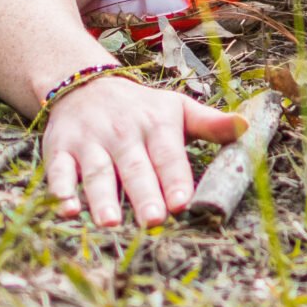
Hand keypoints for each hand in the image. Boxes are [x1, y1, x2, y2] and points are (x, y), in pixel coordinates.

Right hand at [41, 74, 244, 227]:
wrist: (85, 84)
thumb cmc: (141, 108)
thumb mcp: (178, 109)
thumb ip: (211, 124)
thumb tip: (248, 127)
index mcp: (156, 124)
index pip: (168, 154)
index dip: (175, 178)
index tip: (184, 202)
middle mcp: (123, 133)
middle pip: (134, 166)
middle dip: (143, 193)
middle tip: (153, 221)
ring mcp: (90, 142)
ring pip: (97, 171)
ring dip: (101, 197)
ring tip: (109, 222)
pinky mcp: (60, 150)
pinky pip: (58, 170)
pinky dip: (60, 190)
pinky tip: (66, 209)